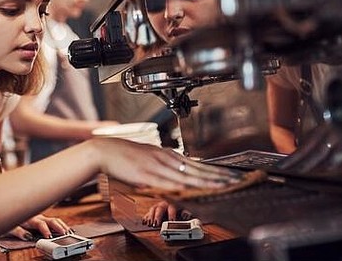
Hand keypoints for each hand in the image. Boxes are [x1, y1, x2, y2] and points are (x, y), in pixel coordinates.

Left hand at [8, 214, 72, 240]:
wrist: (4, 209)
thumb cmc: (7, 219)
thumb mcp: (9, 228)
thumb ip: (19, 232)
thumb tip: (28, 236)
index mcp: (30, 219)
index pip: (41, 224)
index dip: (46, 230)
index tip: (50, 236)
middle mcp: (37, 216)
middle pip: (51, 220)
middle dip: (59, 227)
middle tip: (65, 234)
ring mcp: (39, 217)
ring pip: (54, 219)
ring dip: (62, 226)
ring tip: (68, 232)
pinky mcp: (40, 218)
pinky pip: (52, 220)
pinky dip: (60, 224)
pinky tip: (64, 227)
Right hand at [92, 138, 241, 190]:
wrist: (105, 151)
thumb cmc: (125, 156)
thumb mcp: (149, 160)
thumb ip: (164, 169)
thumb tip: (177, 178)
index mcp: (168, 155)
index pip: (197, 164)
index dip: (215, 170)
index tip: (231, 175)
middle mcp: (166, 158)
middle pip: (197, 169)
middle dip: (218, 176)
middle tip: (236, 180)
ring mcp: (158, 166)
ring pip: (187, 176)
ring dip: (206, 181)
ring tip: (223, 186)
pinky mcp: (147, 175)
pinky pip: (168, 182)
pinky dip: (182, 187)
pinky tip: (193, 190)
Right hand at [142, 200, 192, 227]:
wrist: (172, 207)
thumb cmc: (177, 211)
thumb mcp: (183, 212)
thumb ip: (185, 214)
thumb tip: (186, 215)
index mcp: (172, 205)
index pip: (172, 209)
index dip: (171, 215)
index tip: (171, 221)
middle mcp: (163, 205)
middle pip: (160, 209)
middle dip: (158, 216)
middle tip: (156, 224)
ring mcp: (157, 207)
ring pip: (152, 209)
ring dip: (151, 217)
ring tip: (150, 224)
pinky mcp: (152, 211)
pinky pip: (147, 213)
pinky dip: (145, 217)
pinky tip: (144, 222)